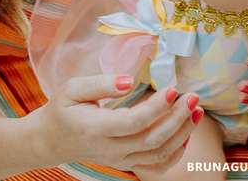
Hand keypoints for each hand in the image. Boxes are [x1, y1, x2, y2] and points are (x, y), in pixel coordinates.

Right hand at [32, 75, 200, 174]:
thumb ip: (100, 83)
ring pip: (158, 154)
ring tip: (197, 111)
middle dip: (177, 119)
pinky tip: (185, 134)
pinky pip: (156, 166)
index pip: (133, 122)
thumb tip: (128, 80)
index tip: (173, 89)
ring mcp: (119, 160)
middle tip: (193, 97)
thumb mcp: (73, 89)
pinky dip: (175, 154)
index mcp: (96, 128)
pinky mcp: (126, 163)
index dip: (156, 108)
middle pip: (151, 140)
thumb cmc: (62, 109)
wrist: (50, 140)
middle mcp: (110, 149)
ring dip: (182, 134)